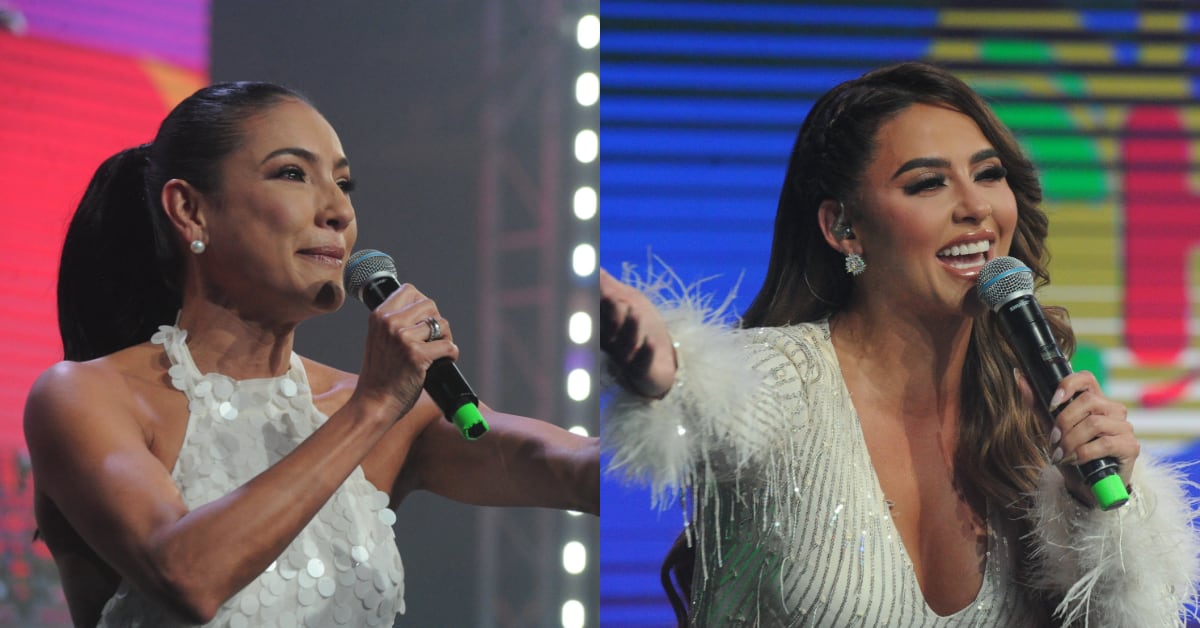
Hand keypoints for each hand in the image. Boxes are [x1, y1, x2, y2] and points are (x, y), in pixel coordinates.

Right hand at [354, 283, 458, 419]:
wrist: (373, 402)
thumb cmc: (380, 374)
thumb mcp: (378, 338)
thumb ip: (395, 322)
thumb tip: (425, 309)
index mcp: (379, 315)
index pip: (410, 290)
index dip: (422, 304)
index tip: (424, 320)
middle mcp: (389, 322)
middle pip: (430, 305)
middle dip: (437, 321)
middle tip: (434, 339)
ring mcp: (402, 338)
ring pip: (442, 323)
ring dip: (446, 337)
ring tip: (438, 351)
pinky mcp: (417, 355)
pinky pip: (448, 345)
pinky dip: (452, 354)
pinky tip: (445, 361)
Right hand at [599, 267, 675, 398]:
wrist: (665, 360)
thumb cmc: (644, 327)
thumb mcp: (628, 300)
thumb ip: (608, 284)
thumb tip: (592, 263)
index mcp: (604, 324)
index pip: (597, 310)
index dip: (595, 298)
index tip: (591, 281)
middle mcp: (612, 342)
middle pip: (607, 327)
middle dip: (609, 311)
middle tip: (609, 295)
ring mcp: (626, 357)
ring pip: (625, 343)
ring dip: (630, 327)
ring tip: (635, 312)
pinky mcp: (642, 370)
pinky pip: (643, 363)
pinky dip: (646, 352)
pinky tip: (650, 343)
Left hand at [1019, 369, 1138, 504]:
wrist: (1087, 486)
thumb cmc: (1071, 454)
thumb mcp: (1052, 428)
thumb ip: (1039, 405)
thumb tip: (1019, 377)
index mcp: (1095, 401)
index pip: (1086, 379)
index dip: (1068, 385)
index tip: (1052, 403)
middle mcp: (1113, 410)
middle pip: (1088, 401)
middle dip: (1064, 421)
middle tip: (1053, 439)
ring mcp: (1124, 428)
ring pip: (1094, 423)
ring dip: (1071, 441)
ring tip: (1060, 454)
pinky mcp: (1130, 447)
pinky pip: (1105, 443)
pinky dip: (1083, 453)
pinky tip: (1074, 460)